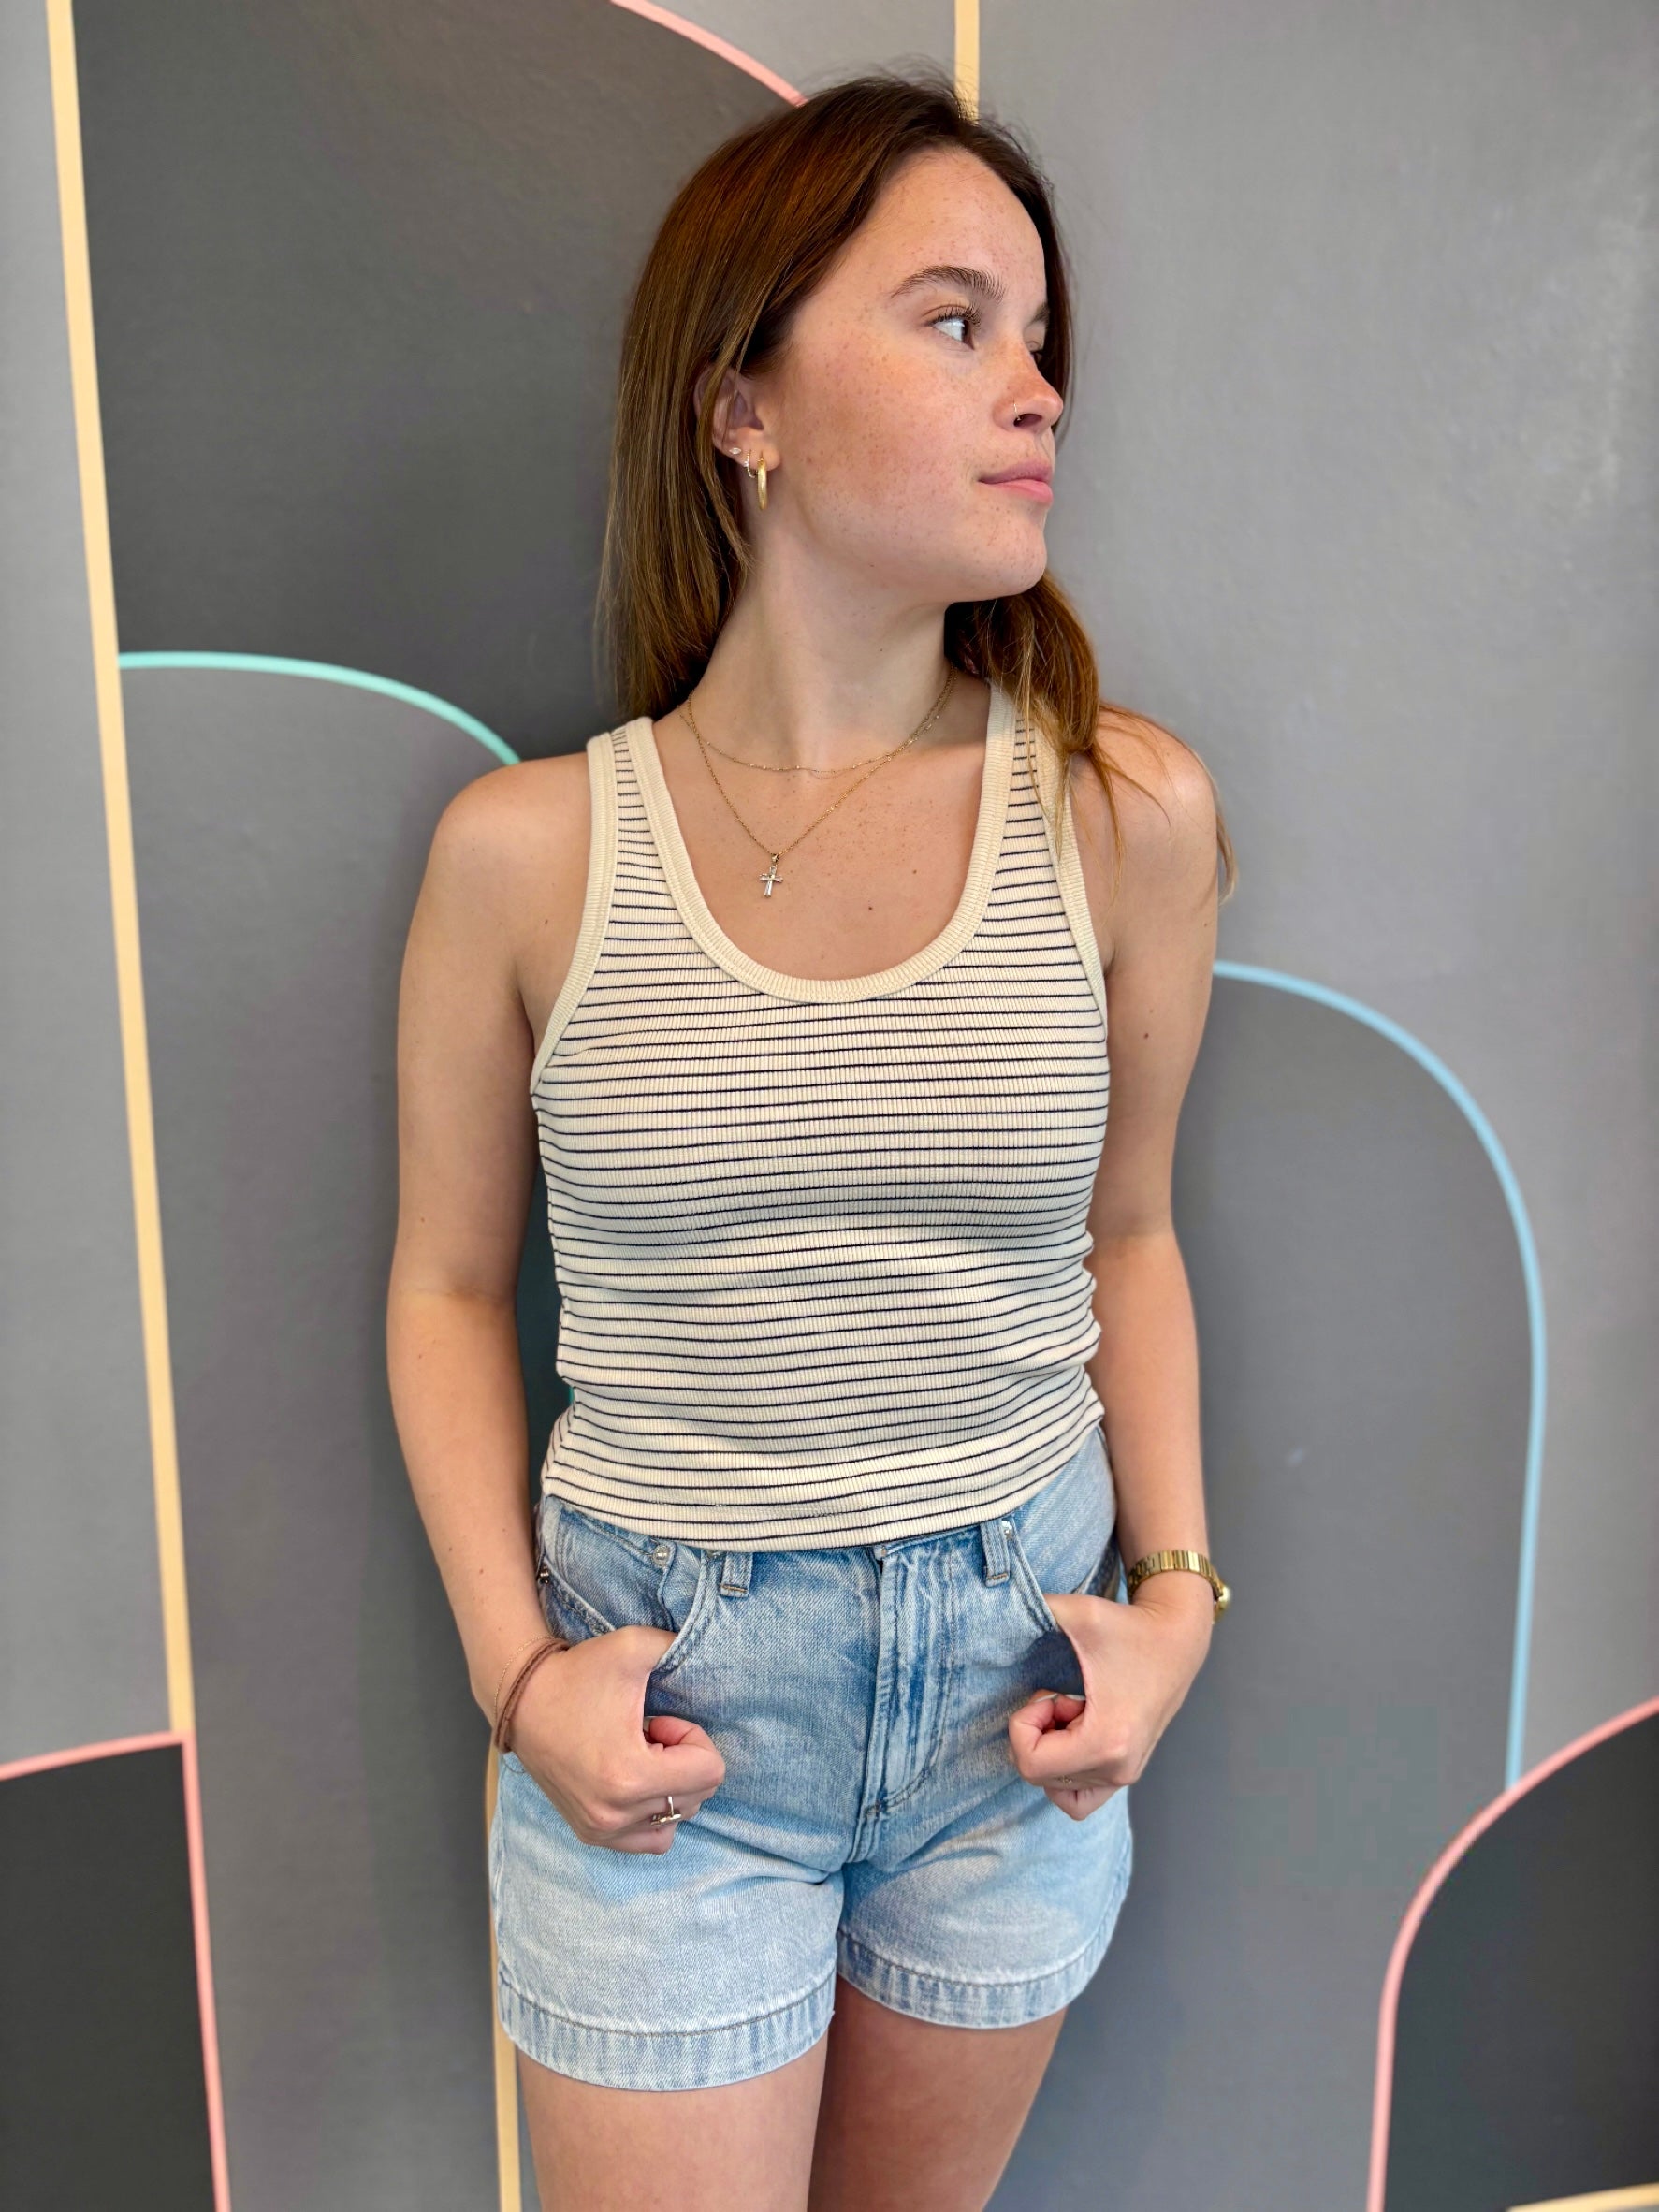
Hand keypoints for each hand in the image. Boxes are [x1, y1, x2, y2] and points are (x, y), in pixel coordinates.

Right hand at [506, 1626, 725, 1852]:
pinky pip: (648, 1840)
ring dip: (669, 1787)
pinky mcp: (590, 1833)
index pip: (710, 1772)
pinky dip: (653, 1813)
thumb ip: (677, 1645)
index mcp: (631, 1775)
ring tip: (638, 1757)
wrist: (521, 1700)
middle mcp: (616, 1813)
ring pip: (676, 1821)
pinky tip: (633, 1781)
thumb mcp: (633, 1646)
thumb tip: (709, 1650)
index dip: (693, 1738)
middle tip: (648, 1735)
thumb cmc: (578, 1674)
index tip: (660, 1721)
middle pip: (697, 1797)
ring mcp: (602, 1829)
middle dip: (682, 1761)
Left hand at [1008, 1582, 1211, 1818]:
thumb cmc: (1128, 1628)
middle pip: (1040, 1777)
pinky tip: (1075, 1732)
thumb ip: (1031, 1609)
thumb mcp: (1077, 1612)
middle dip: (1038, 1733)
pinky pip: (1078, 1799)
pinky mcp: (1127, 1772)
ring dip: (1052, 1750)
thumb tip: (988, 1609)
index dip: (1024, 1725)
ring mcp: (1125, 1776)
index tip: (1047, 1694)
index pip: (1030, 1764)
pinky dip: (1064, 1773)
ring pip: (1056, 1788)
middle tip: (1062, 1698)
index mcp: (1105, 1742)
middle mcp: (1118, 1769)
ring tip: (1072, 1714)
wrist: (1177, 1638)